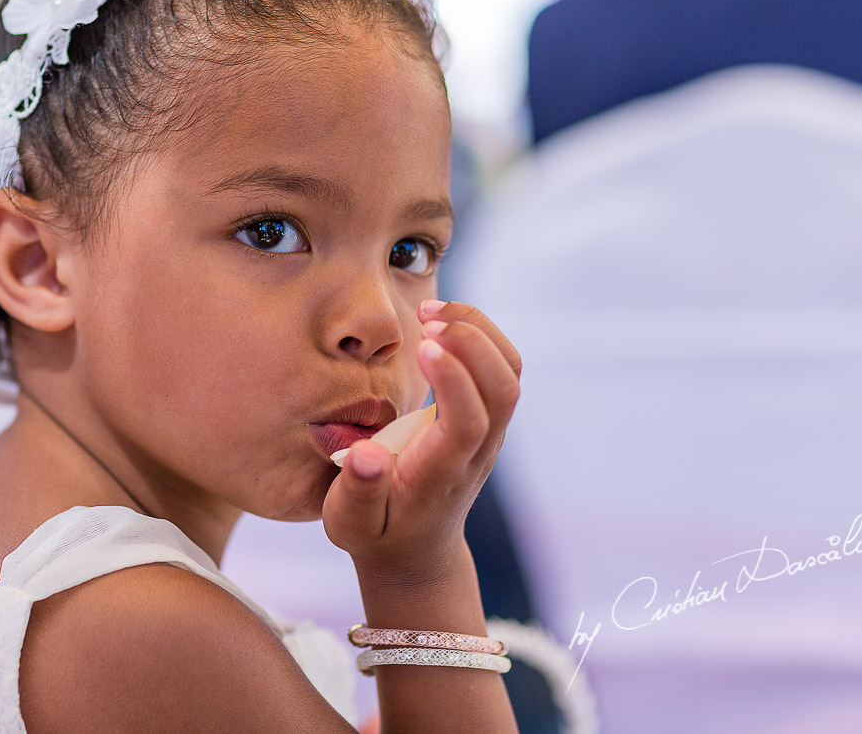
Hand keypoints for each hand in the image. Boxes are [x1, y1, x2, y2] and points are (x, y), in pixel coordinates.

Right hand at [322, 300, 521, 580]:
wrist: (416, 551)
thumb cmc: (376, 532)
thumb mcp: (351, 522)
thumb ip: (358, 490)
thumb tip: (368, 454)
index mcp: (440, 474)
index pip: (468, 422)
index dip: (454, 380)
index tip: (421, 345)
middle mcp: (477, 452)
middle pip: (504, 390)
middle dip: (472, 341)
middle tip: (424, 318)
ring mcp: (491, 435)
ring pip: (511, 373)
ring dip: (479, 331)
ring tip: (429, 311)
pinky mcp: (490, 419)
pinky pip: (504, 368)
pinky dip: (480, 334)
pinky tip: (441, 323)